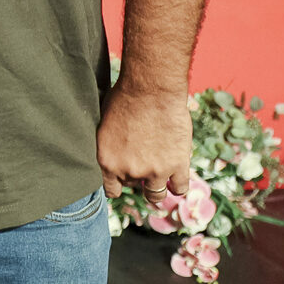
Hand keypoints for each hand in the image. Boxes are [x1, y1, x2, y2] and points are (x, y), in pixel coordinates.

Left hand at [97, 83, 191, 204]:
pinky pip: (180, 188)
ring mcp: (155, 171)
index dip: (118, 185)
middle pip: (133, 186)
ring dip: (156, 187)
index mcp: (107, 161)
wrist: (151, 89)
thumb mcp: (104, 125)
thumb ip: (109, 147)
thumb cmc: (123, 98)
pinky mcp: (178, 165)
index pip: (111, 190)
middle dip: (136, 177)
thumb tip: (113, 155)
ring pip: (155, 195)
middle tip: (141, 163)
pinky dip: (178, 185)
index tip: (122, 181)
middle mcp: (130, 171)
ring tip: (158, 174)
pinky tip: (176, 176)